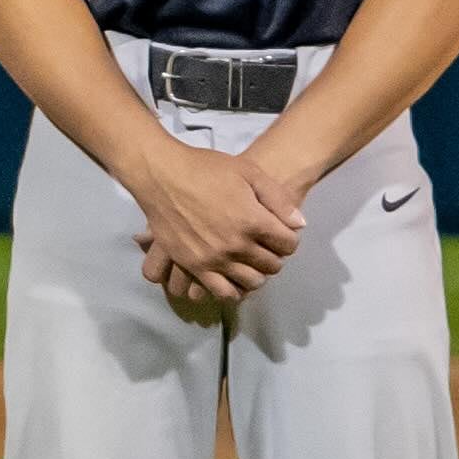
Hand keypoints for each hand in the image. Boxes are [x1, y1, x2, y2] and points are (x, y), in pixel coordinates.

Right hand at [127, 139, 305, 319]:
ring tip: (250, 262)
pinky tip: (231, 276)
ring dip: (257, 274)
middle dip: (275, 256)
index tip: (281, 233)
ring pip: (251, 282)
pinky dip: (233, 289)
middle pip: (272, 265)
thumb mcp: (248, 172)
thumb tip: (298, 225)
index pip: (289, 244)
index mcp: (253, 221)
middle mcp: (236, 245)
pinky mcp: (193, 266)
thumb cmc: (205, 168)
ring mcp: (213, 259)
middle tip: (266, 246)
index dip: (289, 238)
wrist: (160, 175)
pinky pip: (221, 291)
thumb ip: (278, 199)